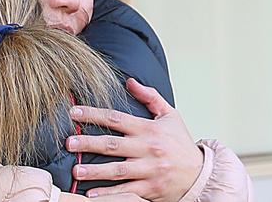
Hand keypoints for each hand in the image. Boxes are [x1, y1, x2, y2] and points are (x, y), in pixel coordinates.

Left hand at [66, 78, 203, 201]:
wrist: (201, 174)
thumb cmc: (181, 144)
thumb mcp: (170, 115)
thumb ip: (150, 97)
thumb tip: (129, 81)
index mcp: (149, 129)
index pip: (116, 118)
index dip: (94, 114)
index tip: (74, 112)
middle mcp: (148, 149)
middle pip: (113, 144)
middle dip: (89, 143)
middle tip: (69, 142)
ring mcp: (149, 170)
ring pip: (118, 170)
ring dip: (95, 170)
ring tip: (76, 170)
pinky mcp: (150, 188)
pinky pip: (126, 191)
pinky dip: (109, 194)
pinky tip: (91, 193)